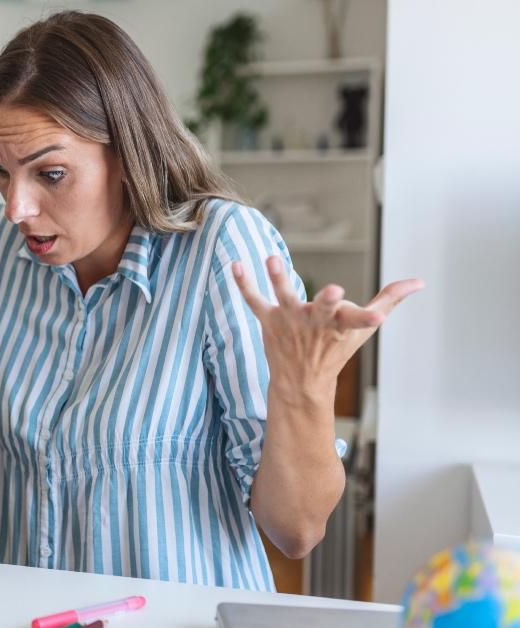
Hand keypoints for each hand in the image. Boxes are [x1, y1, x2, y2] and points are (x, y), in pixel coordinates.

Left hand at [232, 255, 423, 400]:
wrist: (301, 382)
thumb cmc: (336, 348)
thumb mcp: (364, 328)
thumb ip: (389, 300)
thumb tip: (419, 282)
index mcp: (342, 325)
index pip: (360, 321)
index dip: (368, 319)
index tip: (377, 318)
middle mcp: (316, 322)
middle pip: (323, 309)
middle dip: (328, 301)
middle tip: (333, 291)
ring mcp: (290, 321)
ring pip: (284, 298)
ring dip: (279, 279)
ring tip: (271, 259)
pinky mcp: (269, 320)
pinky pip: (253, 300)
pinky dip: (243, 284)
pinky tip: (235, 264)